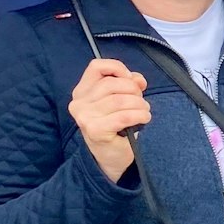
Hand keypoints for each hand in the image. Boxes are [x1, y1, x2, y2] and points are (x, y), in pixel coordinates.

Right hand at [69, 57, 149, 182]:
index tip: (130, 79)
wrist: (109, 157)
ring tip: (144, 111)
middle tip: (141, 101)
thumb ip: (128, 85)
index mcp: (82, 91)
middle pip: (112, 83)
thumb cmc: (115, 126)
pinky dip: (140, 115)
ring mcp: (84, 117)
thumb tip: (138, 79)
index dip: (118, 68)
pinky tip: (144, 119)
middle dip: (133, 90)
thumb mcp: (120, 100)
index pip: (96, 66)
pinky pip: (124, 116)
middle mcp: (79, 102)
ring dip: (139, 104)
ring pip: (120, 100)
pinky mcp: (95, 130)